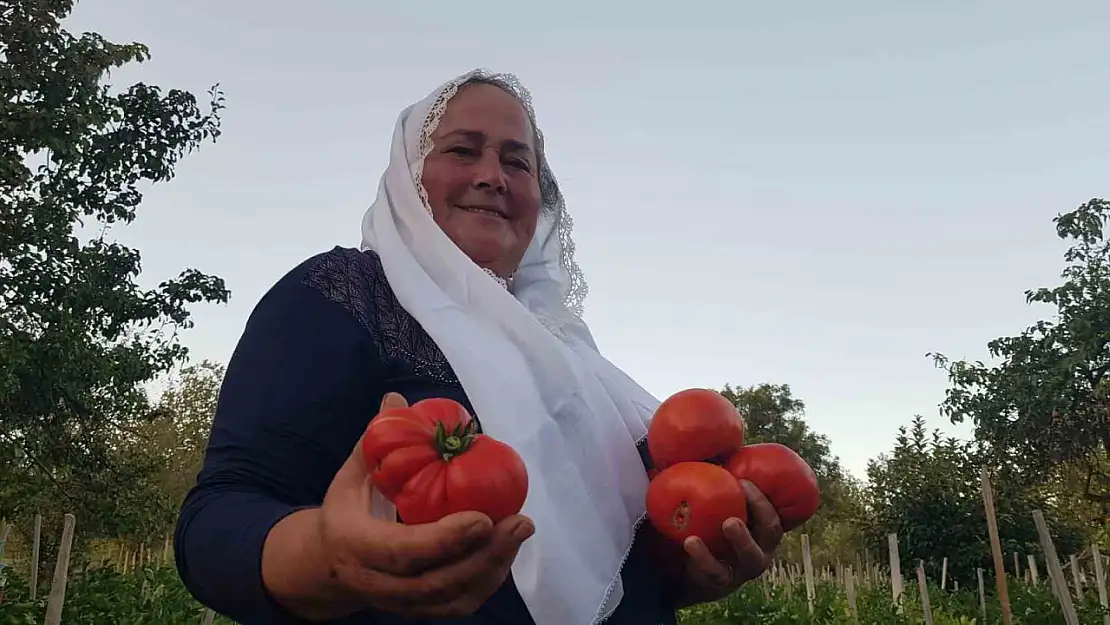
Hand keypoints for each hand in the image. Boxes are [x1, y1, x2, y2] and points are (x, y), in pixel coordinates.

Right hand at [263, 393, 534, 619]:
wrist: (327, 565)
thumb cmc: (347, 512)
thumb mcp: (352, 475)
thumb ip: (375, 441)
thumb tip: (396, 399)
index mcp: (355, 545)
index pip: (402, 551)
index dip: (445, 539)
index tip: (483, 517)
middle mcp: (376, 582)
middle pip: (435, 582)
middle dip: (483, 555)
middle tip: (519, 522)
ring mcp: (400, 603)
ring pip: (452, 600)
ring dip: (492, 568)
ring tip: (520, 531)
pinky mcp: (419, 611)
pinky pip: (459, 605)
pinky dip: (487, 580)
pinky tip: (506, 550)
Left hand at [674, 480, 782, 606]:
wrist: (680, 571)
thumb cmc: (702, 528)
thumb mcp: (708, 503)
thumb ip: (708, 476)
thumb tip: (698, 438)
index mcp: (760, 529)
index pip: (774, 512)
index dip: (766, 497)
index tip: (745, 479)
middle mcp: (759, 549)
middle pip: (771, 532)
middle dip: (762, 510)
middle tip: (745, 489)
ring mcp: (741, 569)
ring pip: (751, 557)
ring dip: (742, 538)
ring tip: (729, 522)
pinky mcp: (719, 582)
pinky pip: (715, 571)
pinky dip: (704, 556)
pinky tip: (691, 541)